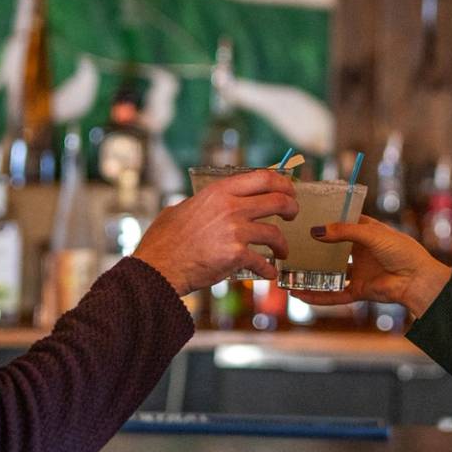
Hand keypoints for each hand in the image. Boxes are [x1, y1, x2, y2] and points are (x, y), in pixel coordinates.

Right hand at [132, 170, 298, 293]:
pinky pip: (263, 262)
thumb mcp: (180, 208)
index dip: (283, 183)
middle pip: (278, 201)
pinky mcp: (236, 255)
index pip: (263, 178)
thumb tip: (205, 202)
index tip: (289, 191)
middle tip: (292, 215)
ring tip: (282, 251)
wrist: (159, 267)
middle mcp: (230, 207)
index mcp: (219, 192)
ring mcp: (235, 231)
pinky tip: (268, 273)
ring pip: (275, 234)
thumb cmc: (164, 241)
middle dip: (291, 208)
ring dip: (282, 244)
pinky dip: (268, 270)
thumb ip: (199, 203)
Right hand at [288, 216, 451, 319]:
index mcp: (367, 232)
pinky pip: (335, 295)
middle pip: (333, 249)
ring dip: (312, 274)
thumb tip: (317, 231)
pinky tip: (300, 295)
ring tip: (289, 272)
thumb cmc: (402, 251)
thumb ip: (344, 232)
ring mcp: (359, 272)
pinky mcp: (360, 290)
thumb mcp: (372, 234)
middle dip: (314, 248)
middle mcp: (361, 252)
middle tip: (291, 244)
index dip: (326, 220)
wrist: (417, 279)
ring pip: (330, 273)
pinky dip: (319, 296)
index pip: (343, 223)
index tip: (305, 217)